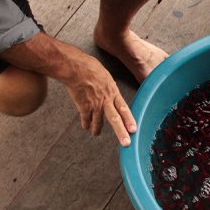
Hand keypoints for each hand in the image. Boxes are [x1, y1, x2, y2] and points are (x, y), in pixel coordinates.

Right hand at [0, 33, 136, 145]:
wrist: (74, 68)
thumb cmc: (88, 66)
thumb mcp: (104, 74)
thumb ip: (107, 85)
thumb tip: (108, 90)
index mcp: (112, 91)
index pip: (124, 108)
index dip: (129, 119)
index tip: (134, 129)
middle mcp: (105, 99)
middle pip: (115, 119)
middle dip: (121, 132)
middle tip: (126, 143)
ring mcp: (94, 104)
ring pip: (98, 121)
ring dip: (97, 129)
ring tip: (96, 133)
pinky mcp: (83, 106)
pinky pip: (85, 119)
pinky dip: (86, 123)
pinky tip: (85, 127)